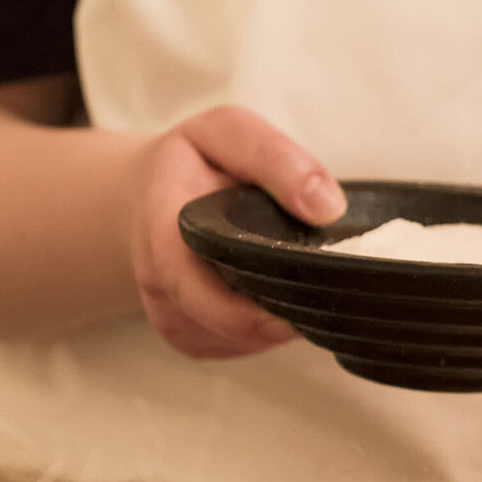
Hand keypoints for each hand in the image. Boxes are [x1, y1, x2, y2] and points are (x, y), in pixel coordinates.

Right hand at [129, 105, 347, 357]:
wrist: (154, 193)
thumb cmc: (196, 162)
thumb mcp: (229, 132)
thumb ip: (274, 157)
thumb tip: (327, 207)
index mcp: (161, 229)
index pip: (195, 283)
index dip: (247, 310)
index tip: (297, 313)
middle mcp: (158, 281)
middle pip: (222, 324)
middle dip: (277, 319)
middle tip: (324, 301)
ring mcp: (171, 315)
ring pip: (237, 341)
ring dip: (276, 321)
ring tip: (295, 278)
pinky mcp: (190, 337)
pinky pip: (238, 348)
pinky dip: (266, 329)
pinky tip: (273, 292)